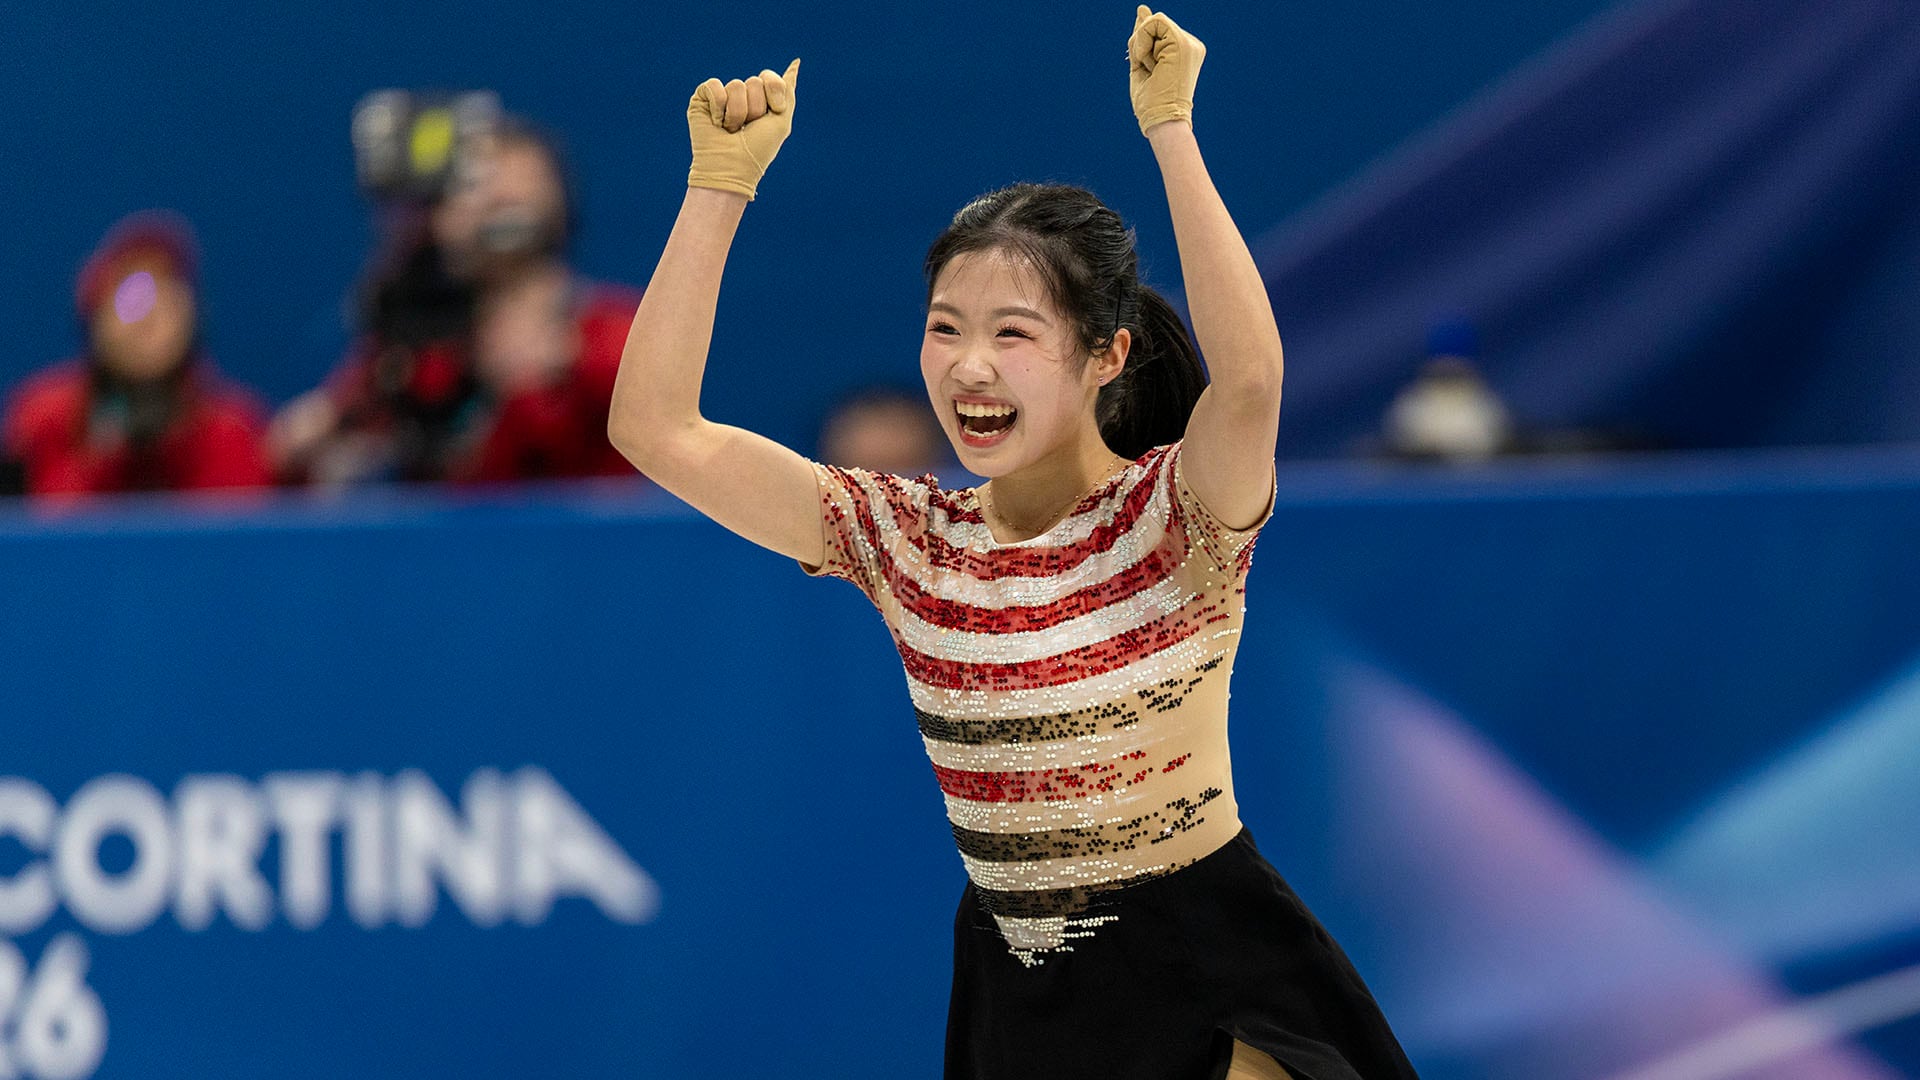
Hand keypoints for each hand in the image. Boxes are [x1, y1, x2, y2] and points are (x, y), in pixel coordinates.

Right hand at [686, 59, 800, 199]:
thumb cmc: (757, 150)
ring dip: (737, 113)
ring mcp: (722, 96)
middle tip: (747, 128)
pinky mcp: (703, 97)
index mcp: (761, 100)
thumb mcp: (781, 121)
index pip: (771, 79)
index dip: (775, 94)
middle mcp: (742, 96)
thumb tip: (795, 63)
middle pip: (755, 81)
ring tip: (731, 130)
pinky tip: (716, 123)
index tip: (774, 112)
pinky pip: (714, 85)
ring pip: (736, 85)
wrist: (731, 167)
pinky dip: (718, 107)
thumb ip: (787, 92)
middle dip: (755, 108)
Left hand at [1128, 6, 1204, 135]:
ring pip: (1154, 21)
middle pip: (1154, 24)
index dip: (1141, 46)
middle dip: (1140, 45)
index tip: (1149, 70)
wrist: (1162, 119)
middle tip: (1150, 72)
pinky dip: (1142, 41)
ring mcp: (1189, 43)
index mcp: (1183, 51)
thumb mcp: (1142, 62)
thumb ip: (1142, 36)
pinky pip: (1154, 22)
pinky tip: (1149, 61)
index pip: (1156, 31)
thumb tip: (1141, 7)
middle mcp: (1190, 45)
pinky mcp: (1182, 43)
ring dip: (1141, 46)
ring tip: (1152, 69)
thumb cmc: (1151, 101)